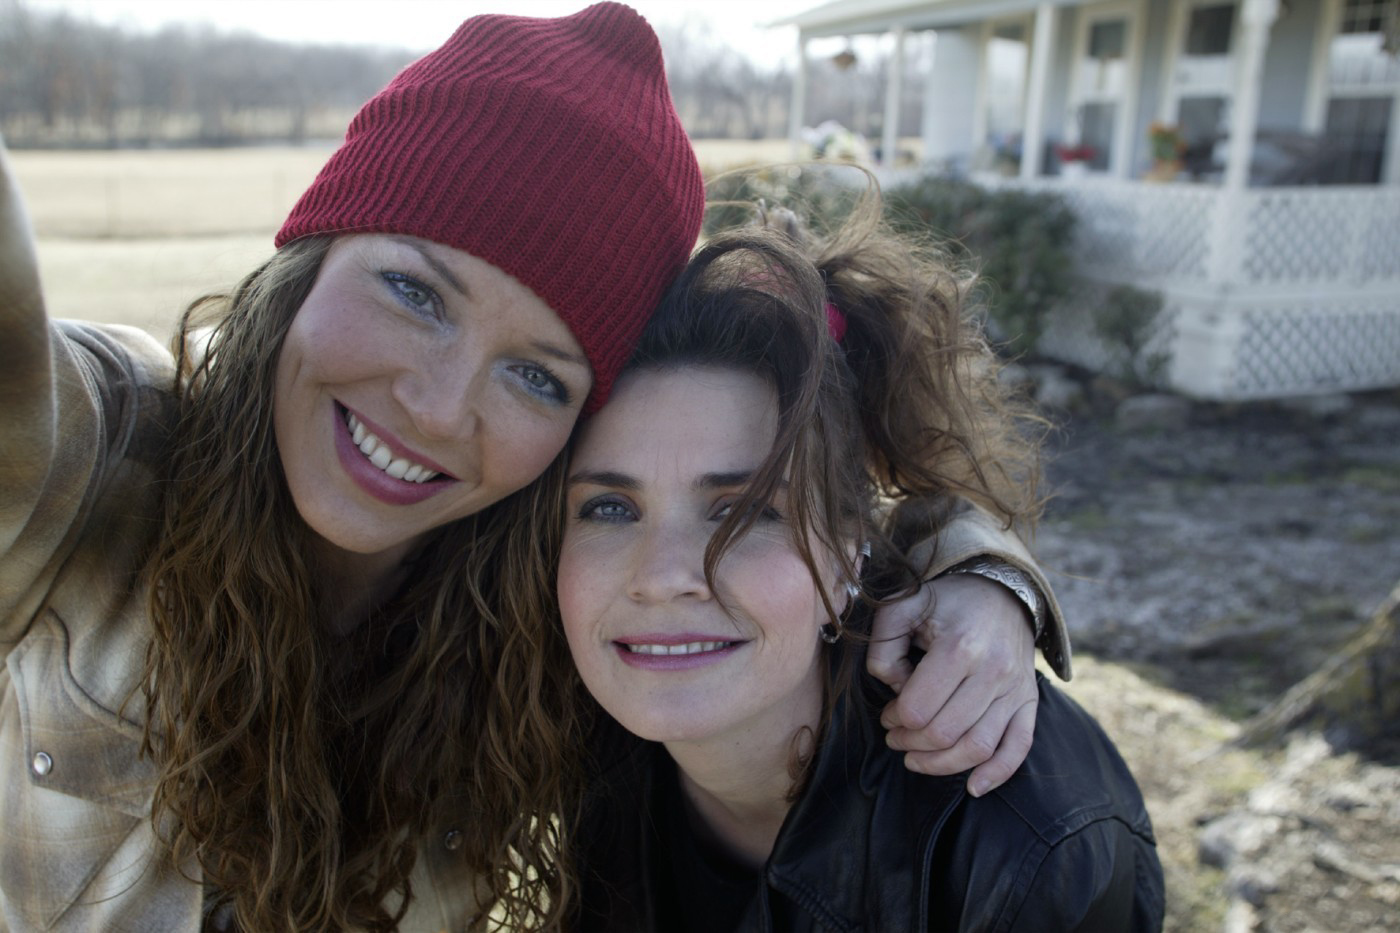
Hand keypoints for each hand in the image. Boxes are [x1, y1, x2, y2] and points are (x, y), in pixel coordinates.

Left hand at [868, 573, 1037, 795]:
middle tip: (895, 736)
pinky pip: (1018, 747)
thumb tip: (894, 688)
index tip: (888, 713)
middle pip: (945, 733)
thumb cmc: (945, 602)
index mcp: (960, 647)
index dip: (895, 719)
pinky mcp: (1028, 701)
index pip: (919, 709)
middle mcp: (993, 671)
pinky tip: (973, 787)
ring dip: (941, 764)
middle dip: (911, 743)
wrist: (1001, 591)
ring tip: (916, 758)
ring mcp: (1015, 689)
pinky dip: (997, 774)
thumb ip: (884, 646)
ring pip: (978, 747)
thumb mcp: (902, 607)